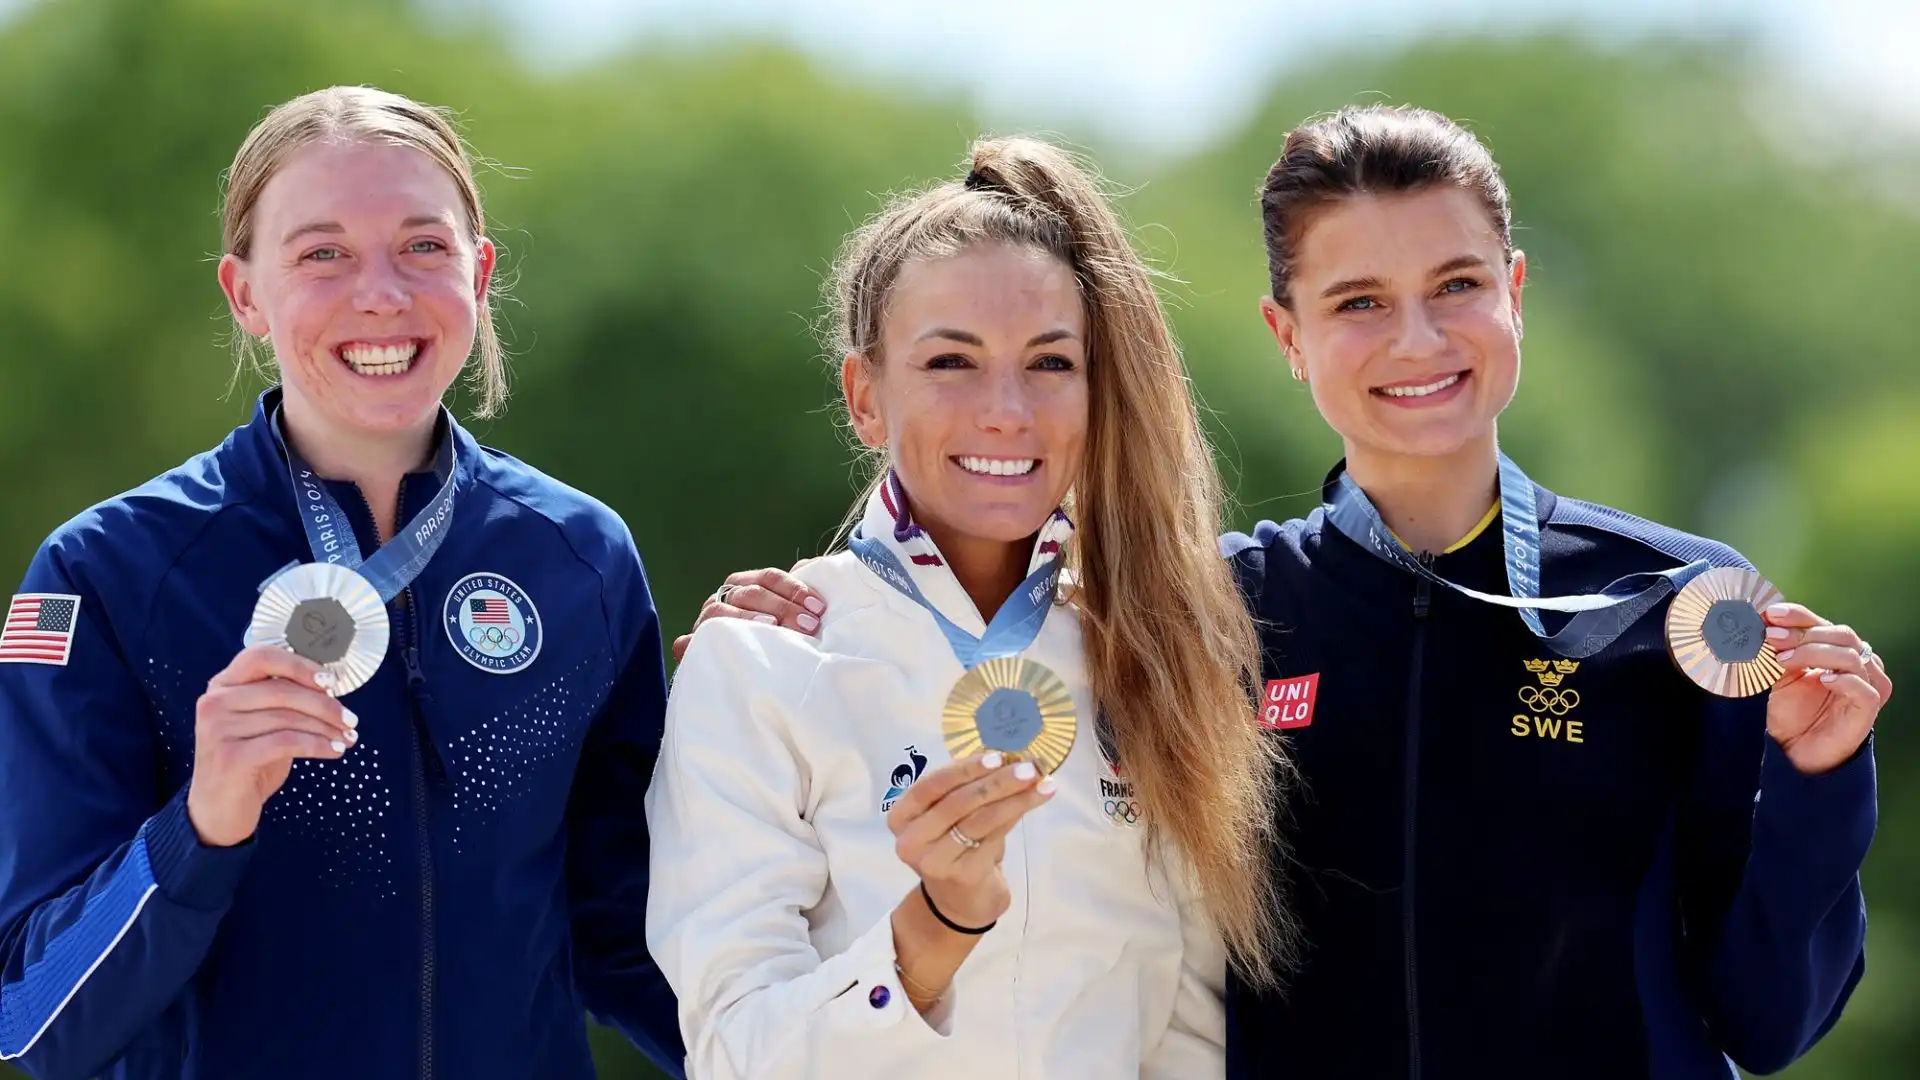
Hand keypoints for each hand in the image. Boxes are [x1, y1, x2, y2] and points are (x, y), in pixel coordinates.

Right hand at [187, 646, 358, 846]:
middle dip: (325, 705)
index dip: (300, 665)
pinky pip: (287, 742)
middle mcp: (215, 702)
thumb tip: (330, 686)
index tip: (331, 682)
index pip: (261, 656)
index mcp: (223, 685)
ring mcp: (218, 729)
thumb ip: (283, 700)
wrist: (218, 810)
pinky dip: (317, 745)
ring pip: (288, 717)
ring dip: (327, 728)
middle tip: (351, 719)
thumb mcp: (263, 724)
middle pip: (283, 690)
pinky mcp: (230, 757)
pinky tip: (334, 751)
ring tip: (347, 738)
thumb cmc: (249, 761)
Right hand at [671, 566, 826, 661]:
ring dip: (746, 618)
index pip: (768, 578)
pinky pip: (687, 643)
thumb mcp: (786, 614)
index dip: (794, 590)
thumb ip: (796, 594)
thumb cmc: (772, 638)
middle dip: (782, 607)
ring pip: (721, 613)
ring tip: (771, 628)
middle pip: (750, 594)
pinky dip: (694, 642)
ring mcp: (705, 622)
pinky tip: (710, 644)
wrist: (741, 678)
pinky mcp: (690, 647)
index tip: (818, 608)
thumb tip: (812, 567)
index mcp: (744, 585)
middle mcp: (723, 599)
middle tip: (809, 625)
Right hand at [886, 751, 1053, 929]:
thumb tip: (1005, 757)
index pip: (930, 786)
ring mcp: (935, 862)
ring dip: (1014, 798)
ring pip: (979, 820)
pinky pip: (993, 838)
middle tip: (1028, 768)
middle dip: (997, 781)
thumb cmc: (955, 846)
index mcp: (901, 817)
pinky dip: (1015, 816)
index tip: (996, 756)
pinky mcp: (962, 876)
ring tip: (1041, 784)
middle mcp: (910, 841)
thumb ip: (965, 787)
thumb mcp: (951, 814)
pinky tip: (1033, 802)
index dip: (963, 769)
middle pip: (957, 802)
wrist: (960, 900)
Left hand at [1762, 603, 1891, 774]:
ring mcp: (1866, 684)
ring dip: (1814, 652)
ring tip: (1784, 659)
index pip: (1823, 623)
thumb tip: (1762, 623)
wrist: (1797, 751)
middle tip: (1772, 637)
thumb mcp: (1780, 676)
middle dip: (1803, 633)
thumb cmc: (1792, 711)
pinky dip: (1844, 679)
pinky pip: (1864, 688)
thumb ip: (1778, 651)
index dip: (1799, 616)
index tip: (1771, 614)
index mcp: (1836, 650)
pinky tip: (1823, 679)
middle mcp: (1857, 663)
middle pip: (1841, 635)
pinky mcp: (1868, 707)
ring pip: (1851, 656)